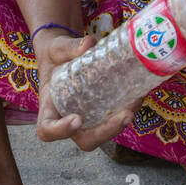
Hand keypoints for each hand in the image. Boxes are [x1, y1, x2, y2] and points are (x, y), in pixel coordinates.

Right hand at [34, 29, 143, 150]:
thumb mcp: (58, 48)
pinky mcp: (101, 113)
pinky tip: (138, 94)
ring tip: (135, 101)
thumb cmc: (55, 55)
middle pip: (85, 140)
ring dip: (121, 123)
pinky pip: (114, 119)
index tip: (76, 119)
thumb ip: (70, 47)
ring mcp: (87, 120)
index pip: (47, 130)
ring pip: (103, 133)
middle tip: (125, 115)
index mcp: (49, 108)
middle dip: (106, 132)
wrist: (64, 56)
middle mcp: (68, 120)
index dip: (61, 131)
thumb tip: (90, 44)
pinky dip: (127, 109)